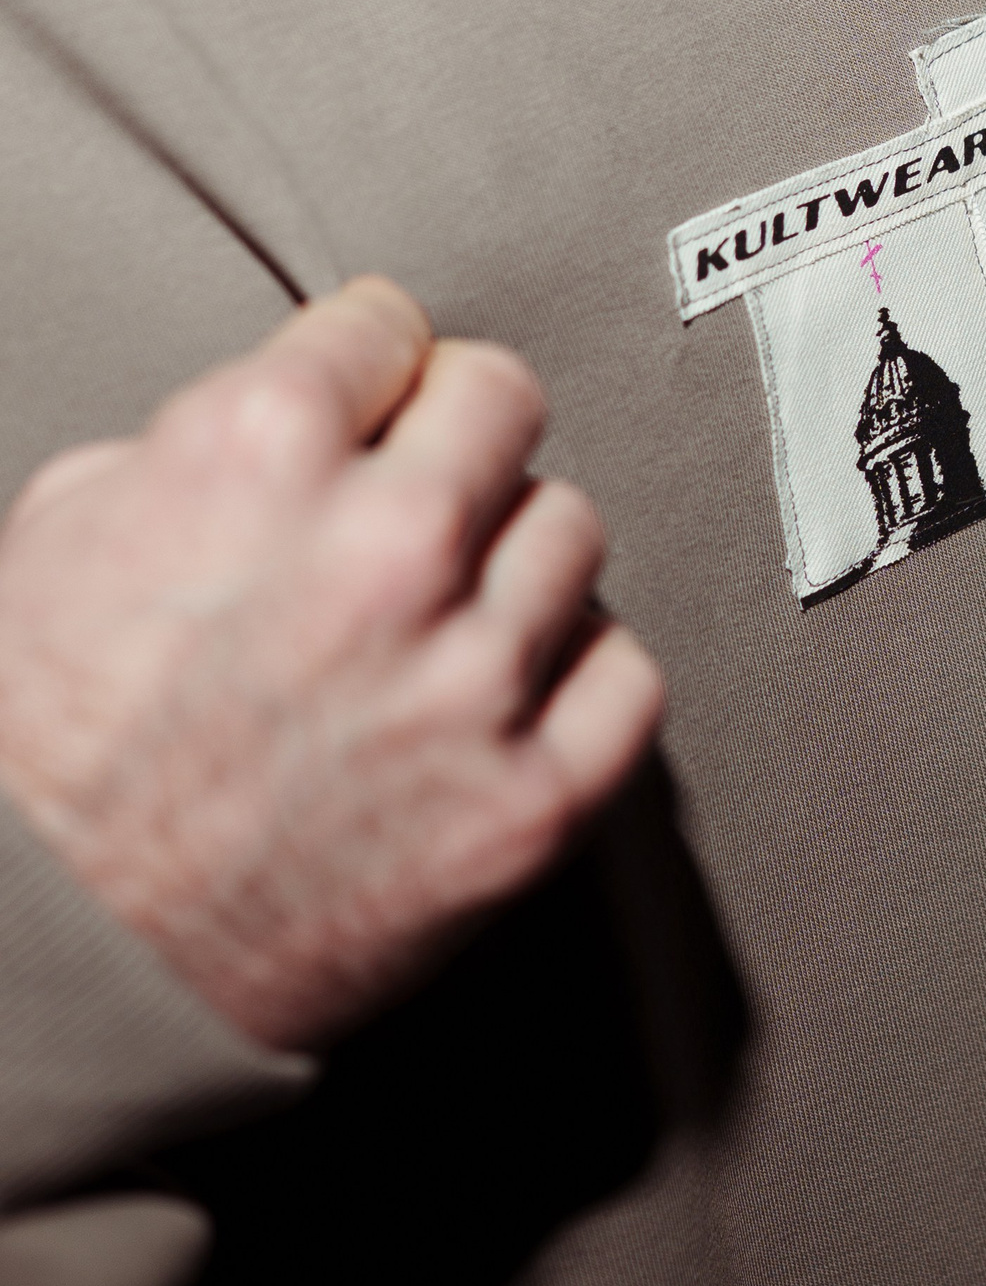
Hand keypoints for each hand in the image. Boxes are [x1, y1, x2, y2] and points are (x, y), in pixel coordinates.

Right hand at [0, 279, 662, 1050]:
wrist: (54, 958)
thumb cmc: (42, 752)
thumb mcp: (69, 526)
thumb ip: (204, 439)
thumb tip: (311, 413)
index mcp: (263, 451)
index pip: (389, 327)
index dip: (368, 366)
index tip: (371, 400)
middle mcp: (387, 546)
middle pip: (506, 403)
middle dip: (457, 433)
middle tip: (422, 487)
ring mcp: (471, 677)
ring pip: (572, 533)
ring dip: (513, 559)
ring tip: (445, 609)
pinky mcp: (528, 799)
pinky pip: (627, 677)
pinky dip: (580, 675)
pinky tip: (513, 689)